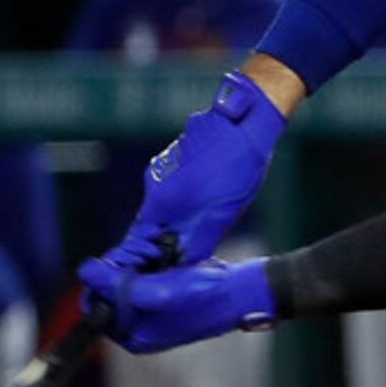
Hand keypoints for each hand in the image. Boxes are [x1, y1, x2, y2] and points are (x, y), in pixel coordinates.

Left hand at [78, 255, 275, 354]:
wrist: (243, 291)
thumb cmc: (203, 297)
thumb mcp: (154, 292)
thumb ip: (115, 285)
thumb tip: (83, 271)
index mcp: (134, 337)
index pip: (95, 307)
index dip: (102, 281)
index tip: (122, 263)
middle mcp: (140, 327)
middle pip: (108, 291)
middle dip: (120, 267)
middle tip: (144, 254)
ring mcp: (154, 311)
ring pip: (125, 279)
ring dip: (135, 260)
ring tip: (157, 252)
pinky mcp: (167, 295)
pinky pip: (144, 274)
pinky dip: (149, 260)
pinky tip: (164, 254)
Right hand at [100, 70, 287, 270]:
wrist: (246, 120)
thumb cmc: (236, 167)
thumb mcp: (222, 215)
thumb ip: (200, 241)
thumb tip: (186, 265)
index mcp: (160, 200)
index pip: (140, 237)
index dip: (146, 255)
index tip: (156, 267)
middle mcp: (155, 182)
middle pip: (154, 220)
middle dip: (168, 236)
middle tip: (187, 250)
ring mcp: (165, 166)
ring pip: (167, 201)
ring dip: (181, 215)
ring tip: (205, 221)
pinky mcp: (177, 155)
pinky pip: (177, 184)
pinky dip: (188, 195)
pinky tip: (211, 193)